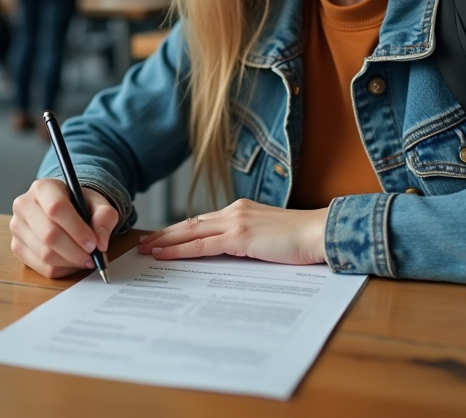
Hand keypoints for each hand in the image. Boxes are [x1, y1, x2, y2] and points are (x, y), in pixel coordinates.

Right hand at [10, 178, 118, 278]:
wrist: (64, 210)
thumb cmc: (80, 205)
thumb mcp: (98, 203)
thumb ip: (105, 217)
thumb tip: (100, 242)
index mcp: (43, 188)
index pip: (56, 208)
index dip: (76, 229)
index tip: (93, 244)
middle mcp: (24, 205)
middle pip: (48, 235)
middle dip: (75, 251)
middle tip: (93, 257)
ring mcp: (17, 227)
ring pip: (44, 254)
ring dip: (70, 262)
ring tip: (85, 259)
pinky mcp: (17, 247)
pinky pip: (41, 267)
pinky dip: (61, 269)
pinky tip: (72, 262)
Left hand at [138, 199, 328, 265]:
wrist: (321, 233)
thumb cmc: (302, 239)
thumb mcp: (269, 236)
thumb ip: (249, 239)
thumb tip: (231, 253)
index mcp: (242, 210)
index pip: (203, 220)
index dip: (180, 229)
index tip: (163, 236)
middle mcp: (235, 211)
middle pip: (191, 223)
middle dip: (165, 233)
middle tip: (144, 242)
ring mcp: (236, 222)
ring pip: (191, 232)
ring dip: (166, 241)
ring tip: (147, 249)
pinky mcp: (239, 237)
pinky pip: (202, 246)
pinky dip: (180, 250)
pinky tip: (165, 255)